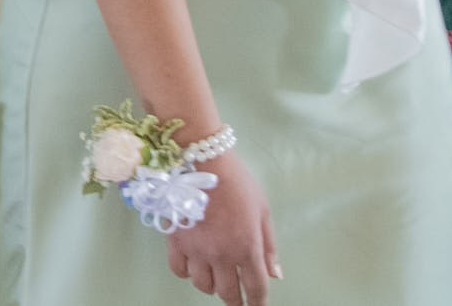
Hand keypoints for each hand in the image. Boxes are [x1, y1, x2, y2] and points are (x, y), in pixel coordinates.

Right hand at [167, 153, 278, 305]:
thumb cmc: (236, 181)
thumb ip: (269, 245)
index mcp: (247, 247)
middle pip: (228, 293)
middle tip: (237, 297)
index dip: (258, 302)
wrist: (202, 159)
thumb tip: (276, 274)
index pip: (255, 288)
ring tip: (216, 276)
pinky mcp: (176, 240)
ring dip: (212, 285)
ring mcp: (196, 249)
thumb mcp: (262, 210)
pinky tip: (194, 265)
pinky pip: (179, 270)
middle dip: (235, 299)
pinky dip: (187, 273)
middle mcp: (221, 254)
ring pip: (203, 285)